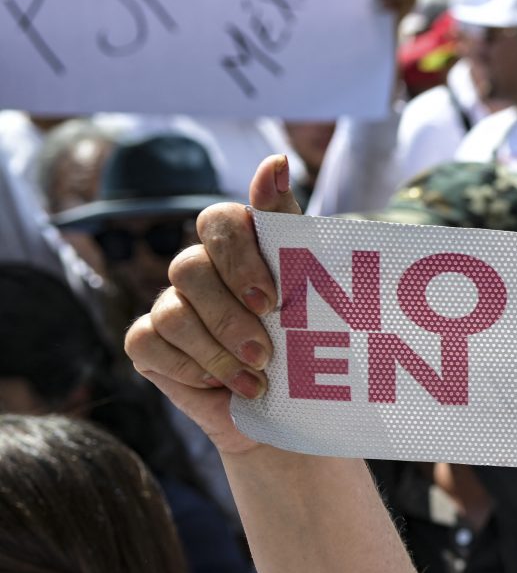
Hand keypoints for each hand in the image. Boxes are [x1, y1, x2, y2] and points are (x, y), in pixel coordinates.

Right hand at [124, 156, 301, 457]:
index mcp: (240, 246)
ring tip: (257, 378)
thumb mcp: (312, 289)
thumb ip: (289, 226)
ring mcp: (170, 303)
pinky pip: (148, 341)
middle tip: (267, 351)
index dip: (239, 256)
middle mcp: (199, 268)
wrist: (293, 410)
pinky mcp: (150, 342)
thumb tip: (274, 162)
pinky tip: (221, 386)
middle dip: (230, 316)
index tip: (272, 299)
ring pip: (172, 310)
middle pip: (190, 267)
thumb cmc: (309, 343)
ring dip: (218, 350)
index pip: (220, 220)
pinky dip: (189, 367)